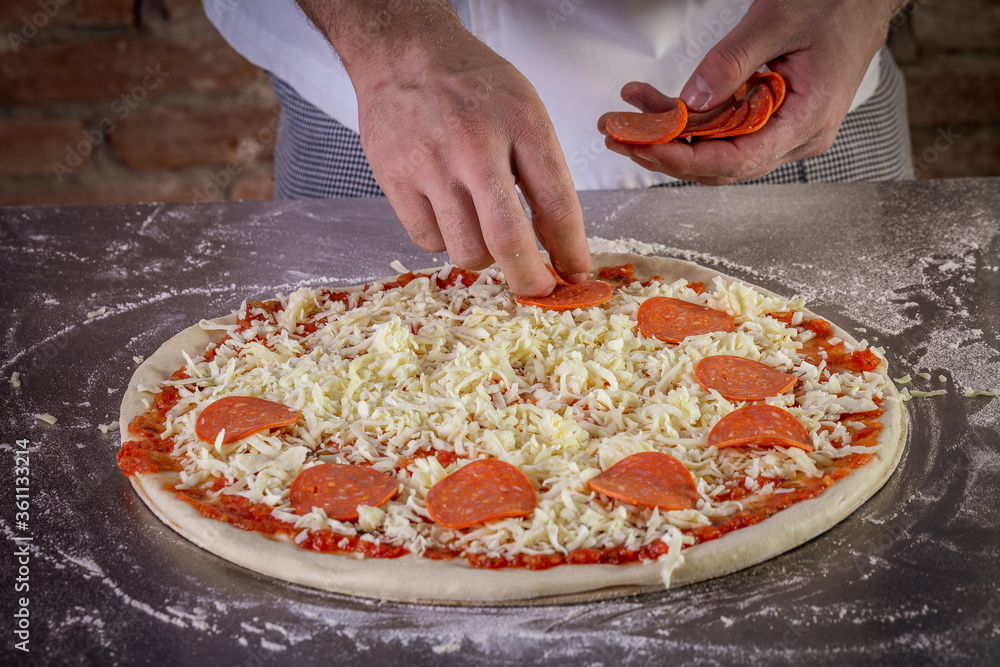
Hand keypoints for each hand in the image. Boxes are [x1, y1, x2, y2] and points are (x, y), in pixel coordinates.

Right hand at [297, 1, 589, 295]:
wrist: (405, 53)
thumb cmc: (473, 87)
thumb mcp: (524, 111)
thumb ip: (543, 174)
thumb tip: (557, 246)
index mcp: (521, 123)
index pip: (557, 204)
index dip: (571, 251)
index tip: (576, 274)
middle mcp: (475, 145)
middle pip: (508, 239)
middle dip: (530, 280)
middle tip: (537, 290)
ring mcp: (431, 164)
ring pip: (466, 249)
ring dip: (483, 256)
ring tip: (481, 229)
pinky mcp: (395, 179)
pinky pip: (428, 241)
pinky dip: (444, 239)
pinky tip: (447, 212)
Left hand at [599, 0, 903, 184]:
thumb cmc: (840, 1)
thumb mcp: (780, 19)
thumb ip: (733, 60)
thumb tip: (691, 100)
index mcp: (807, 122)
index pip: (735, 161)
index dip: (683, 159)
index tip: (642, 146)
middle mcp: (796, 137)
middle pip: (719, 163)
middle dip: (664, 151)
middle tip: (617, 135)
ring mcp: (783, 129)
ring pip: (716, 147)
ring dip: (669, 133)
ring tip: (625, 116)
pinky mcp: (771, 116)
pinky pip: (723, 127)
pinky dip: (687, 117)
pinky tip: (654, 102)